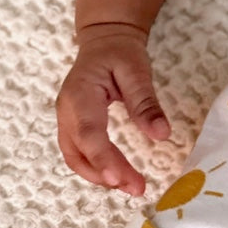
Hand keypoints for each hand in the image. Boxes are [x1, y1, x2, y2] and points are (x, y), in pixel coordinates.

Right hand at [56, 23, 171, 194]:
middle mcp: (66, 111)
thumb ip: (146, 102)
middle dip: (106, 174)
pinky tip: (115, 175)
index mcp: (80, 95)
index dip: (103, 160)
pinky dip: (95, 168)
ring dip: (99, 176)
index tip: (121, 180)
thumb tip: (162, 134)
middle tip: (137, 188)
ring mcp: (65, 120)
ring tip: (129, 186)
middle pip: (79, 152)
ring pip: (75, 157)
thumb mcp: (137, 70)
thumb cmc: (120, 52)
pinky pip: (78, 153)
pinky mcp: (72, 126)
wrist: (104, 40)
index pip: (89, 134)